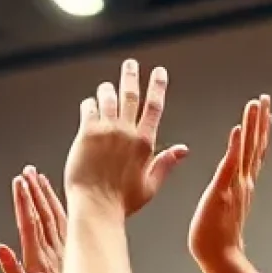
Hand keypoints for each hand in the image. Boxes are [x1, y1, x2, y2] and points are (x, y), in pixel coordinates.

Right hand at [0, 166, 67, 272]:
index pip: (30, 224)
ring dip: (48, 198)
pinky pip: (67, 230)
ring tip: (41, 180)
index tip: (18, 181)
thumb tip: (0, 249)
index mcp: (40, 262)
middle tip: (28, 172)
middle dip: (35, 191)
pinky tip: (59, 206)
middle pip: (44, 216)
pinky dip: (61, 213)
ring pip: (57, 219)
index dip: (23, 201)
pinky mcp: (73, 263)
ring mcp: (66, 257)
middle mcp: (55, 255)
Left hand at [64, 60, 187, 215]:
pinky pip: (89, 109)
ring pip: (109, 98)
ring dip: (108, 90)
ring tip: (106, 87)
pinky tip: (89, 104)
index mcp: (144, 143)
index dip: (158, 86)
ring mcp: (107, 131)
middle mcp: (127, 132)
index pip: (154, 106)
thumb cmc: (121, 203)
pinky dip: (90, 104)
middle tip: (131, 64)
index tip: (159, 73)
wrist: (95, 208)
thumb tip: (184, 150)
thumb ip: (165, 164)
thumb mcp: (150, 186)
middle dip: (131, 76)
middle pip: (131, 94)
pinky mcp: (87, 134)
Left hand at [189, 95, 269, 270]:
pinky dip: (235, 147)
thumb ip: (229, 192)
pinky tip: (237, 130)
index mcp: (242, 184)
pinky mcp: (222, 191)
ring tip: (255, 105)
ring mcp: (235, 185)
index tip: (264, 111)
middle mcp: (243, 181)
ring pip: (246, 150)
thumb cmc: (217, 237)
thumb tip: (231, 186)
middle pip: (254, 145)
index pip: (253, 152)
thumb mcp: (225, 207)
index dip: (260, 131)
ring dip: (251, 126)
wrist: (220, 256)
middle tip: (264, 98)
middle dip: (260, 121)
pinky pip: (230, 166)